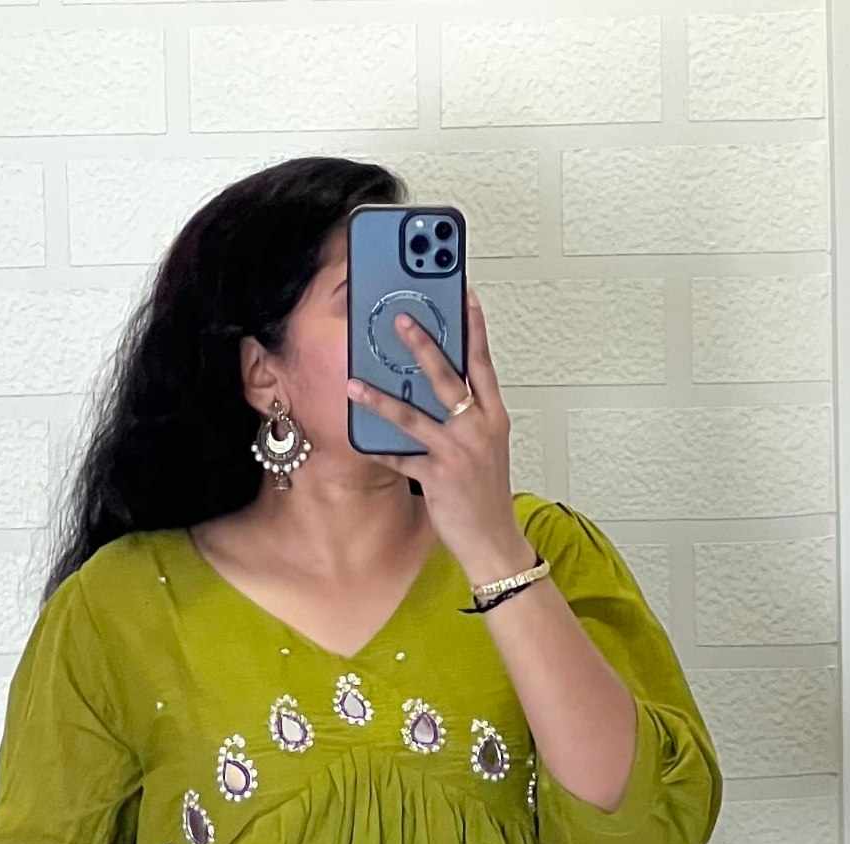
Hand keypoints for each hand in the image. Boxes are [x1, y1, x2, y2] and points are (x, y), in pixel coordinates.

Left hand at [345, 287, 529, 583]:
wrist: (494, 541)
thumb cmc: (487, 494)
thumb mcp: (487, 447)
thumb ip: (469, 416)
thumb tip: (442, 389)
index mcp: (493, 416)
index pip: (482, 364)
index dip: (474, 328)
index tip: (464, 295)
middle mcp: (478, 428)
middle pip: (448, 378)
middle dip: (423, 345)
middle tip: (400, 320)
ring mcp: (458, 453)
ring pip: (414, 416)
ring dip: (381, 398)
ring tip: (355, 381)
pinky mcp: (438, 478)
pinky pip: (401, 459)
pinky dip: (379, 450)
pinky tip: (359, 440)